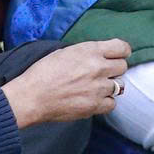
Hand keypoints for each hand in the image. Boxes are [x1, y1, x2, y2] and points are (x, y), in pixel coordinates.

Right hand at [2, 38, 128, 127]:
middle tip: (102, 74)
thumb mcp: (65, 52)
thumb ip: (86, 53)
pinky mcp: (94, 105)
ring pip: (119, 86)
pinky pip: (112, 104)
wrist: (31, 96)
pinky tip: (94, 100)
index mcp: (90, 50)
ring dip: (109, 86)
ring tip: (95, 87)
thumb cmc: (42, 73)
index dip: (121, 52)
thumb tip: (99, 55)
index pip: (122, 48)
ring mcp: (98, 88)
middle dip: (114, 69)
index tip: (116, 56)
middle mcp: (98, 67)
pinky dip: (105, 102)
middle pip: (122, 67)